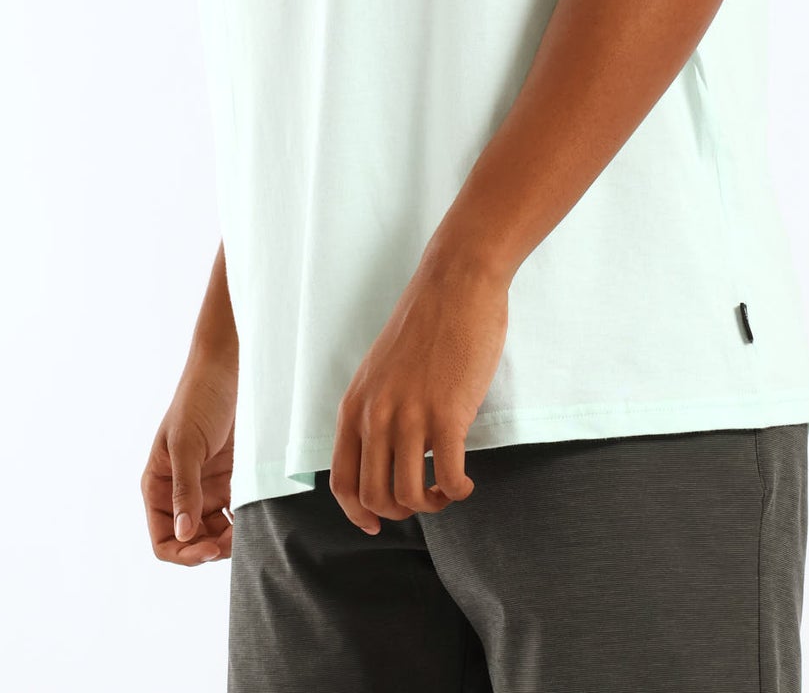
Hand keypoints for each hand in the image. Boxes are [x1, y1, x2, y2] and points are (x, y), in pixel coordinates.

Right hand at [142, 360, 236, 565]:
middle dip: (211, 549)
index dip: (183, 553)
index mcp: (159, 486)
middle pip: (191, 541)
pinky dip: (245, 521)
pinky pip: (236, 513)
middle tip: (236, 541)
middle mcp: (181, 492)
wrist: (230, 367)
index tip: (209, 550)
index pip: (163, 539)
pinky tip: (258, 518)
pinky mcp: (232, 479)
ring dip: (231, 539)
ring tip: (250, 531)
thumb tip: (182, 534)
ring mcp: (207, 487)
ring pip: (216, 532)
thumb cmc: (199, 398)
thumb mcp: (186, 443)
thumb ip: (185, 489)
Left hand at [328, 251, 508, 531]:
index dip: (357, 514)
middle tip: (424, 499)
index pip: (341, 480)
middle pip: (374, 496)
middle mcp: (376, 415)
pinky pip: (448, 477)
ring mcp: (410, 416)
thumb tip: (387, 451)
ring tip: (447, 489)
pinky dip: (459, 491)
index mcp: (356, 404)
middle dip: (400, 513)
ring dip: (431, 504)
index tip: (377, 525)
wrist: (456, 284)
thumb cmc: (426, 323)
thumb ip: (377, 407)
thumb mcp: (382, 368)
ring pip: (409, 495)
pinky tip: (467, 480)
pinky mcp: (447, 414)